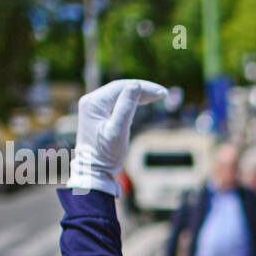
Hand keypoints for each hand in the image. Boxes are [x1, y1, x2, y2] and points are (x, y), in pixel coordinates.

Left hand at [68, 79, 166, 195]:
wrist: (94, 170)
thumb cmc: (106, 154)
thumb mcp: (118, 131)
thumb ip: (126, 107)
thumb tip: (136, 85)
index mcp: (93, 102)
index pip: (121, 87)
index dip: (143, 87)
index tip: (162, 93)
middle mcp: (91, 101)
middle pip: (120, 88)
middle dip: (143, 89)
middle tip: (164, 94)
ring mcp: (94, 107)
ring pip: (120, 94)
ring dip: (139, 94)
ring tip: (158, 97)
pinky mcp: (98, 113)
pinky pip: (117, 101)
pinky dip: (132, 101)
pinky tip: (145, 102)